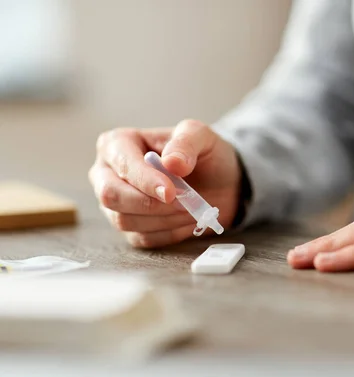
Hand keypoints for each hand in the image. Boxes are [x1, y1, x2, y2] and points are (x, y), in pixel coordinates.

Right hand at [89, 119, 240, 247]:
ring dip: (165, 218)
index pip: (122, 164)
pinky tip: (188, 220)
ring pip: (125, 220)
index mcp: (117, 143)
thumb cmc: (203, 153)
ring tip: (192, 209)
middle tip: (184, 204)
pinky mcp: (130, 228)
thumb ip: (186, 142)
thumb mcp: (201, 136)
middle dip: (150, 203)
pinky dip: (170, 232)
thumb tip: (172, 162)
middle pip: (111, 195)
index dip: (145, 180)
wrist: (220, 182)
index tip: (171, 192)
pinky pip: (142, 238)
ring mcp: (116, 204)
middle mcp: (107, 174)